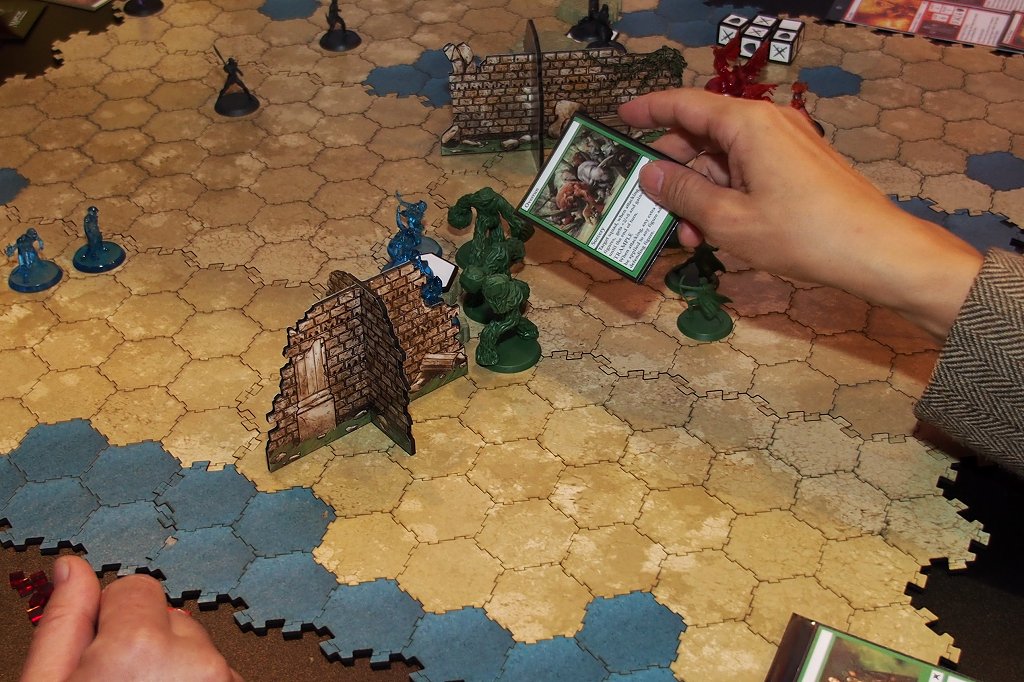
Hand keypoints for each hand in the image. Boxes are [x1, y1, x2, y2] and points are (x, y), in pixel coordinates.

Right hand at [21, 555, 240, 681]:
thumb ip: (65, 624)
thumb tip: (71, 568)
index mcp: (139, 645)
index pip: (137, 589)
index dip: (112, 623)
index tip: (101, 655)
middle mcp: (194, 659)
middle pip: (170, 619)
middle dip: (147, 647)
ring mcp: (223, 679)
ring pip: (196, 650)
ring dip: (174, 671)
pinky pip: (218, 675)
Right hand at [618, 88, 982, 338]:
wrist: (875, 251)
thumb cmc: (802, 234)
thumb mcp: (728, 219)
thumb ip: (683, 193)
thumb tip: (651, 175)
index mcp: (747, 124)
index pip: (685, 105)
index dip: (648, 110)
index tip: (621, 118)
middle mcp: (767, 124)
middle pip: (703, 135)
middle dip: (673, 170)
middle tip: (648, 202)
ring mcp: (787, 144)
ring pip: (725, 159)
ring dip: (700, 193)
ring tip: (688, 234)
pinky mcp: (799, 166)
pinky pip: (749, 171)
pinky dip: (726, 195)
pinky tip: (717, 230)